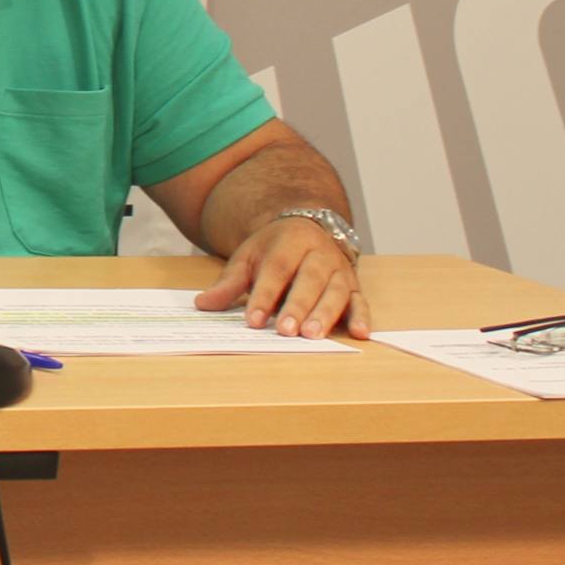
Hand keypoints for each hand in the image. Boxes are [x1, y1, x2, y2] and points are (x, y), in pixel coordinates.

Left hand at [198, 218, 366, 337]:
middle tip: (287, 331)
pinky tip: (360, 333)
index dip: (264, 297)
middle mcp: (319, 254)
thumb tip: (203, 304)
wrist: (306, 229)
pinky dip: (362, 317)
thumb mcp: (248, 258)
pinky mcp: (354, 285)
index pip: (276, 271)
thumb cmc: (274, 250)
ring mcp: (339, 270)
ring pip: (335, 292)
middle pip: (309, 281)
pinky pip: (360, 301)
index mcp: (289, 242)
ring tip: (312, 335)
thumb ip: (229, 283)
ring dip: (326, 314)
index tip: (254, 321)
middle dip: (297, 307)